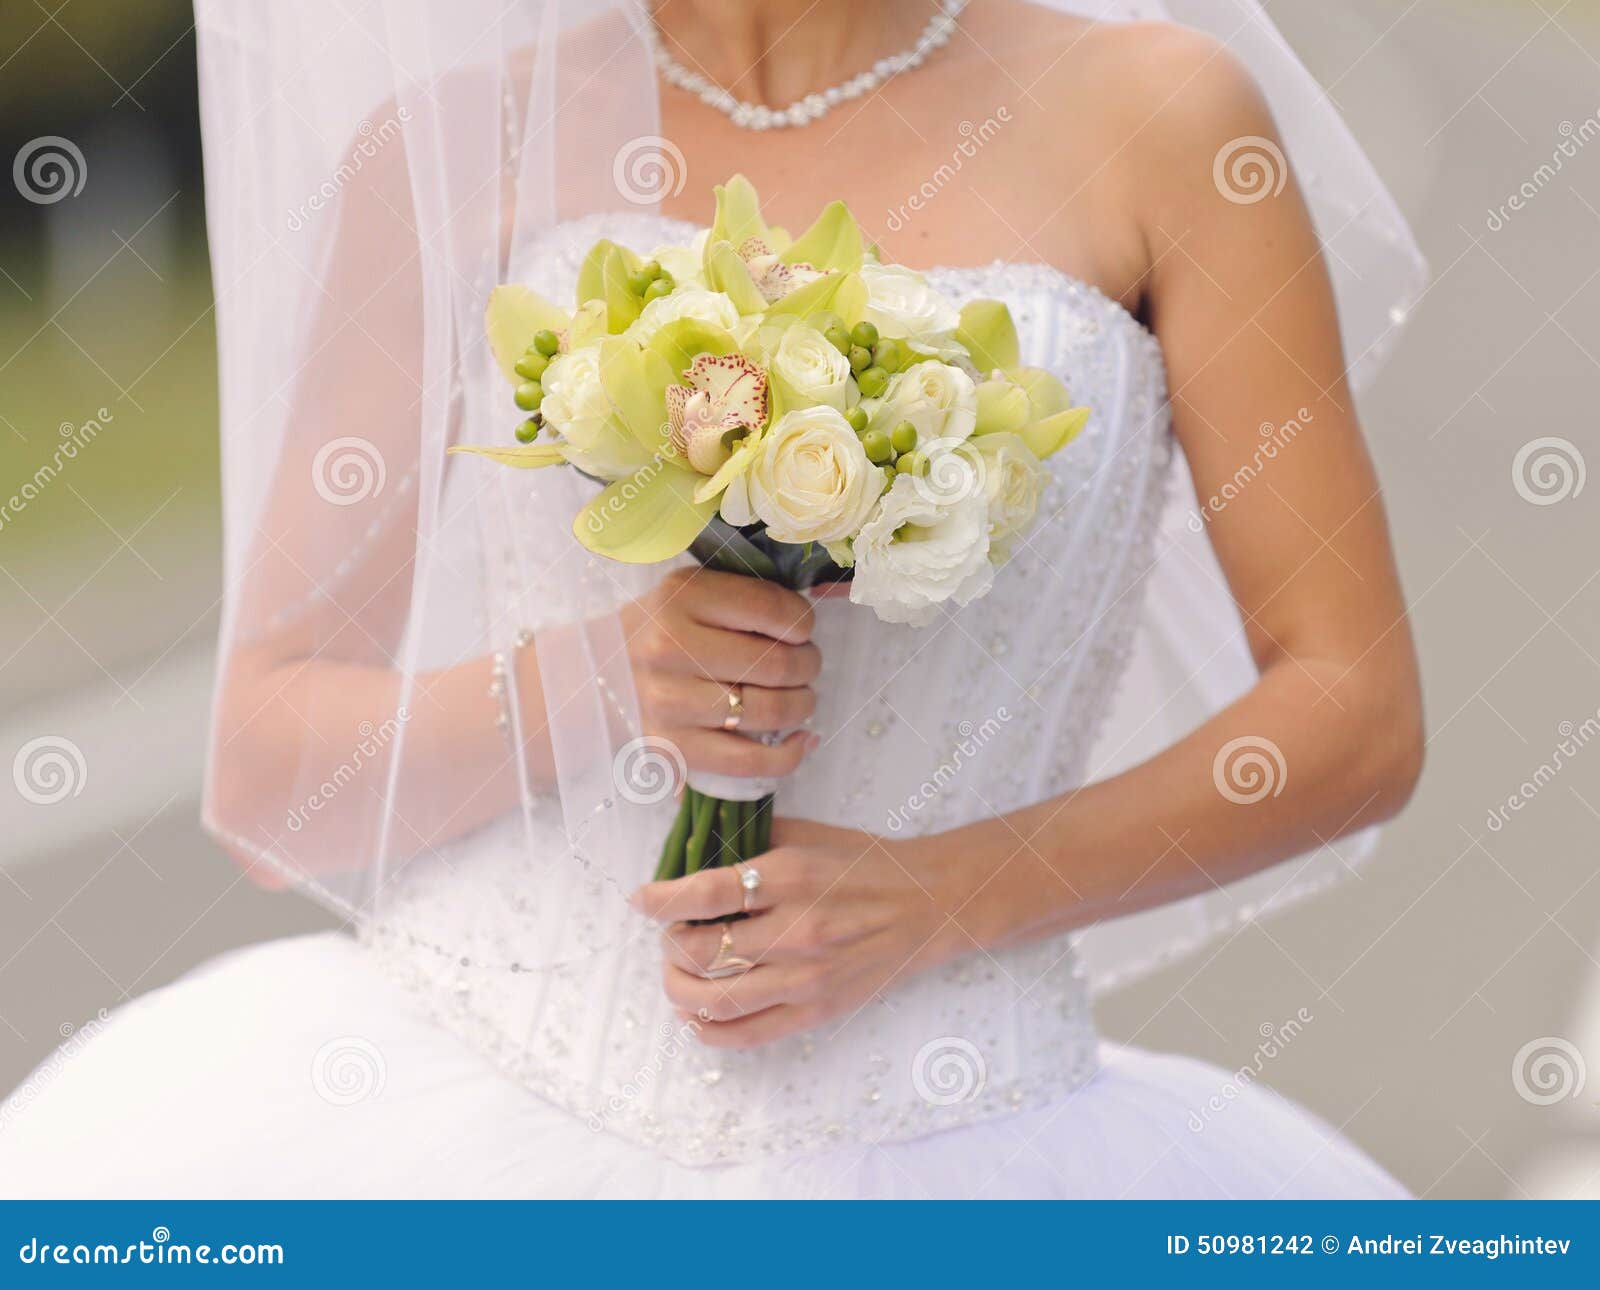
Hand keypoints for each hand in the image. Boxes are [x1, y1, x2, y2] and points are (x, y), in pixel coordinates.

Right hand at [623, 567, 820, 781]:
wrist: (595, 674)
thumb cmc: (659, 629)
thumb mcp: (691, 592)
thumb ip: (744, 597)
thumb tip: (808, 623)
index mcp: (681, 598)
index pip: (771, 609)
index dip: (804, 622)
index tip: (803, 630)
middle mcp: (670, 648)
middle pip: (776, 664)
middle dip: (808, 664)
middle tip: (806, 664)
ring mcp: (670, 703)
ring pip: (769, 711)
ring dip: (802, 705)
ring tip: (800, 697)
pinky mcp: (674, 748)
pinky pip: (749, 761)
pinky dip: (789, 755)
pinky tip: (801, 740)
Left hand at [631, 818, 965, 1048]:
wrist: (931, 904)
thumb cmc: (866, 864)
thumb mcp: (809, 835)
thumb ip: (751, 840)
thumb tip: (689, 847)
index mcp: (790, 877)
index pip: (703, 894)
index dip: (659, 900)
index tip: (641, 899)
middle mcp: (795, 930)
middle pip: (697, 951)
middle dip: (668, 941)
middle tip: (671, 931)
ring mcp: (805, 977)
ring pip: (712, 999)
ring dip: (678, 986)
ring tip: (678, 970)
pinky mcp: (815, 1011)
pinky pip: (745, 1034)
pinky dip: (706, 1029)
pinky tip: (694, 1012)